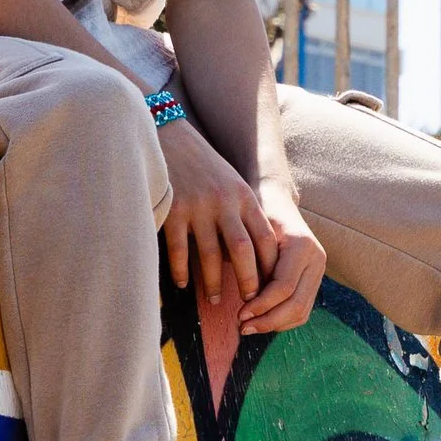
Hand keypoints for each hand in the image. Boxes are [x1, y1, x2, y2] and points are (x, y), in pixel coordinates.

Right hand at [158, 119, 275, 306]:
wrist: (170, 138)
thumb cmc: (205, 168)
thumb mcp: (232, 185)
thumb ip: (244, 215)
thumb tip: (253, 256)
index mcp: (243, 197)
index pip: (264, 238)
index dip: (269, 266)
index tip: (270, 288)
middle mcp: (224, 202)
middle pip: (242, 250)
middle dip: (247, 280)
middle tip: (249, 302)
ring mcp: (197, 207)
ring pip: (210, 255)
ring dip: (214, 282)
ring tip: (215, 300)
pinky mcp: (173, 210)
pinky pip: (179, 248)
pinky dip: (181, 270)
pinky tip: (183, 284)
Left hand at [236, 191, 324, 336]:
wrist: (276, 201)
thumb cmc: (255, 215)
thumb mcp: (249, 231)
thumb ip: (250, 262)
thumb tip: (245, 299)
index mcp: (302, 244)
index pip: (283, 287)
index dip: (261, 305)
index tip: (240, 314)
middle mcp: (316, 258)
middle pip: (296, 304)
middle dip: (268, 321)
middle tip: (242, 327)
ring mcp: (319, 270)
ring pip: (301, 311)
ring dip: (274, 325)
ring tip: (249, 327)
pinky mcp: (315, 279)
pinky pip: (302, 310)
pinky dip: (282, 321)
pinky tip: (262, 320)